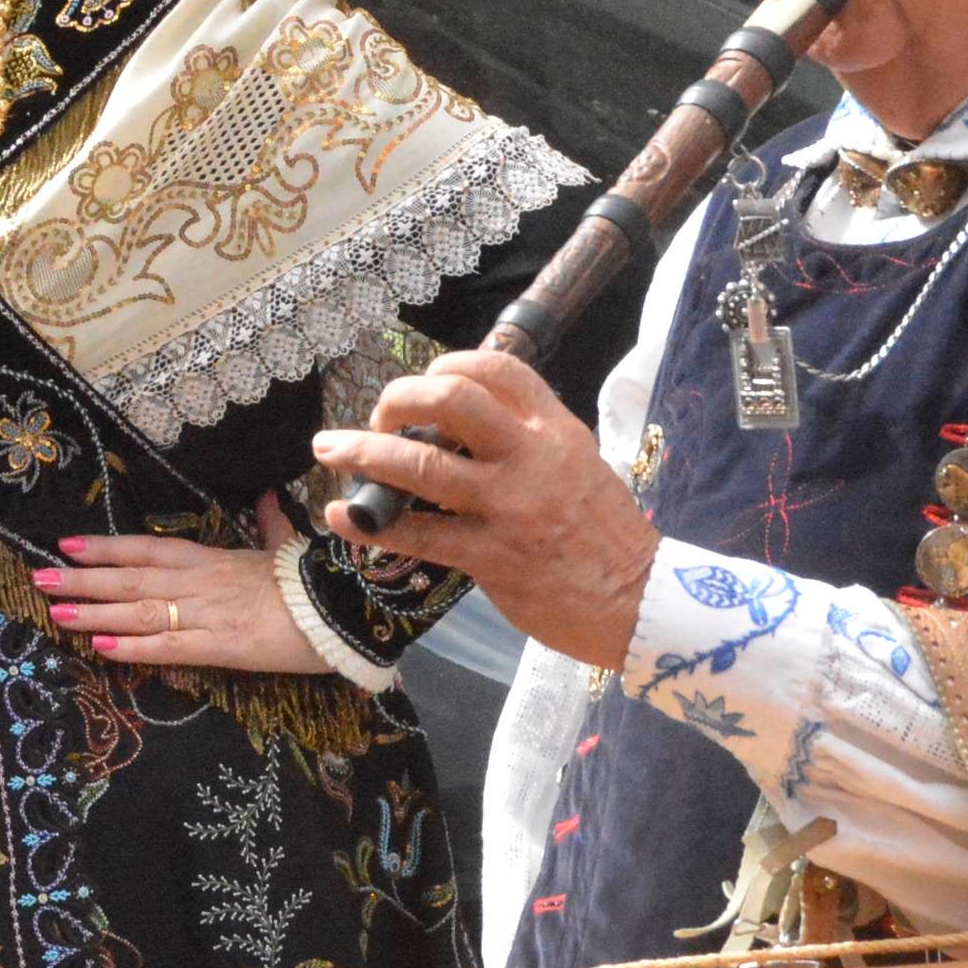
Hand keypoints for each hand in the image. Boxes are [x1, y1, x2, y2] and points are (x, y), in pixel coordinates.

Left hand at [38, 496, 326, 675]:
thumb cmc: (311, 582)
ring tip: (55, 612)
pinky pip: (168, 646)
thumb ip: (269, 525)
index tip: (66, 545)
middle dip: (83, 580)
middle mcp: (199, 581)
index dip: (105, 548)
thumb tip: (267, 499)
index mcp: (211, 558)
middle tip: (39, 578)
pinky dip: (133, 647)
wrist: (341, 608)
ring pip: (139, 611)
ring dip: (94, 613)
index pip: (146, 549)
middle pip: (130, 579)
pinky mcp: (219, 646)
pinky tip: (101, 648)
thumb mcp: (284, 548)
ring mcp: (205, 613)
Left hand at [312, 348, 658, 673]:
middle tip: (378, 417)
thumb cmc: (604, 536)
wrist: (639, 602)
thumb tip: (459, 426)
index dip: (446, 365)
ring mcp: (509, 506)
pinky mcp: (491, 556)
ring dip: (362, 452)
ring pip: (420, 464)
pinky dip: (370, 524)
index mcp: (553, 429)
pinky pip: (418, 533)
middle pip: (449, 397)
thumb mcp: (577, 465)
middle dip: (397, 398)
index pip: (495, 368)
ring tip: (328, 449)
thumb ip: (525, 440)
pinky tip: (342, 517)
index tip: (422, 384)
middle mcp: (530, 456)